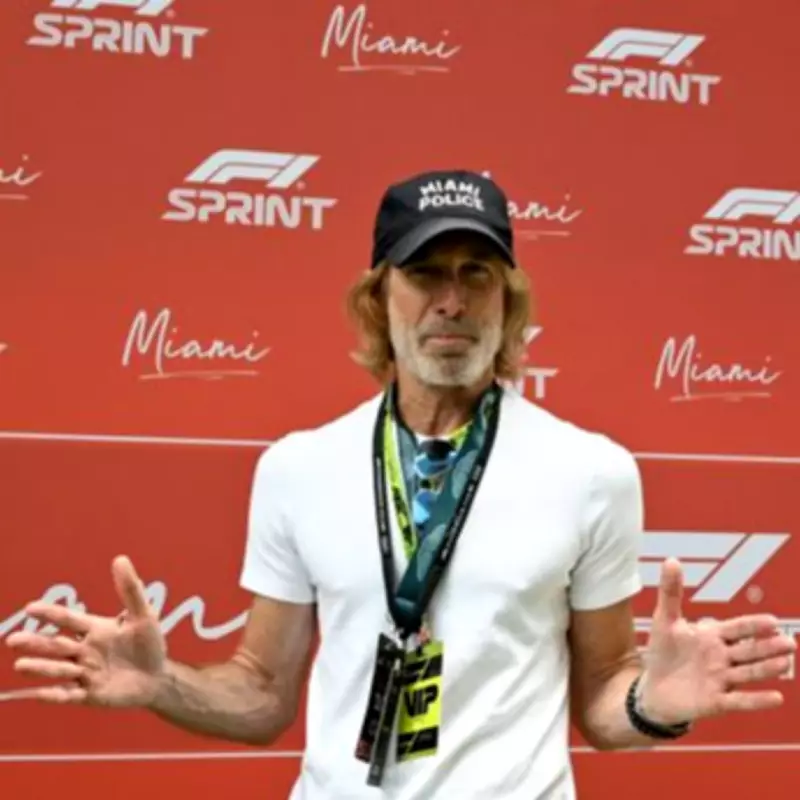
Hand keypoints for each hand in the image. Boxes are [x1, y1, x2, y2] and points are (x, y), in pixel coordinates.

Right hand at [4, 556, 166, 707]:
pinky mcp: (90, 694)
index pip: (69, 619)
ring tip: (21, 665)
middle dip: (36, 643)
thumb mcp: (143, 615)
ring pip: (59, 669)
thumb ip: (130, 590)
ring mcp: (85, 673)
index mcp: (95, 629)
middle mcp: (85, 651)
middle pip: (57, 645)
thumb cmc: (149, 644)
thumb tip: (120, 559)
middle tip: (12, 640)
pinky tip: (40, 693)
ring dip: (41, 668)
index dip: (51, 613)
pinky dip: (54, 695)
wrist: (158, 677)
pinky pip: (69, 695)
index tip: (30, 608)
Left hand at [637, 557, 795, 725]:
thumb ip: (670, 592)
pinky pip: (739, 701)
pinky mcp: (716, 701)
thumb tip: (672, 560)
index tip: (772, 622)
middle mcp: (722, 657)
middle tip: (789, 643)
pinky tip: (776, 698)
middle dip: (769, 646)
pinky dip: (756, 700)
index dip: (754, 625)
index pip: (738, 628)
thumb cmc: (664, 652)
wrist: (654, 688)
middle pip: (750, 650)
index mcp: (712, 636)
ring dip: (767, 668)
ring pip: (749, 673)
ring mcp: (721, 679)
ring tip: (785, 663)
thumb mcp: (664, 619)